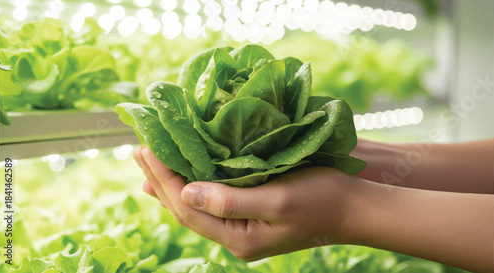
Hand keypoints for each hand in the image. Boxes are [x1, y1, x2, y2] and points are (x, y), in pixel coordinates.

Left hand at [133, 146, 362, 260]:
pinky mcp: (250, 214)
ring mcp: (242, 227)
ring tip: (150, 162)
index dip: (164, 178)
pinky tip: (183, 176)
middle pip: (186, 208)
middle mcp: (235, 236)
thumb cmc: (322, 199)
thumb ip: (230, 200)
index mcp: (238, 237)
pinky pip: (211, 200)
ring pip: (196, 205)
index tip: (146, 149)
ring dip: (173, 182)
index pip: (187, 208)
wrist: (353, 207)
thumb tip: (186, 191)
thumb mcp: (277, 200)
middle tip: (139, 149)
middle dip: (161, 179)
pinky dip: (193, 184)